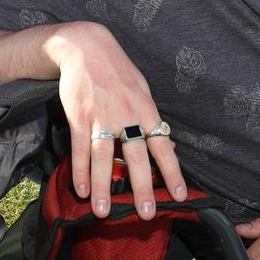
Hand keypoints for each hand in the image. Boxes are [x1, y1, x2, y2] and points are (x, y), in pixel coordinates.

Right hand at [52, 23, 185, 219]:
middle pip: (135, 157)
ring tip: (102, 211)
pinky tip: (81, 189)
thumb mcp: (142, 89)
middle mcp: (126, 116)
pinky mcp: (79, 117)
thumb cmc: (117, 70)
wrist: (86, 46)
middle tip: (145, 213)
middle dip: (140, 187)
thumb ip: (152, 118)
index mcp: (145, 110)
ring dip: (103, 187)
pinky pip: (79, 148)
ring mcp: (101, 117)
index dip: (172, 172)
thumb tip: (169, 145)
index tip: (179, 195)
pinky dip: (80, 170)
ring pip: (103, 158)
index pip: (163, 146)